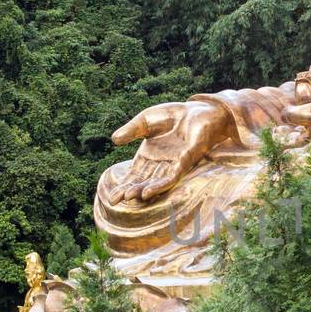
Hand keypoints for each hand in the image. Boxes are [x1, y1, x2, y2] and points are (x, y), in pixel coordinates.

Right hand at [106, 100, 229, 202]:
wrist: (198, 110)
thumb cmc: (173, 115)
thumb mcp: (145, 121)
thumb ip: (131, 130)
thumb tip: (114, 140)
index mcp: (149, 155)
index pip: (134, 174)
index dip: (124, 185)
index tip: (112, 197)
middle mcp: (160, 163)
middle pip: (143, 181)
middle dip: (129, 191)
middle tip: (114, 201)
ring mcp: (173, 164)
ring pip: (155, 182)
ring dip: (142, 190)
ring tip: (129, 198)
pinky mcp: (185, 162)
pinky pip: (171, 177)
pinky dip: (159, 185)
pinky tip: (147, 192)